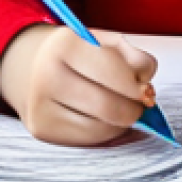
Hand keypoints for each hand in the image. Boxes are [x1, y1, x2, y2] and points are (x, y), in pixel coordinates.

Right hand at [0, 24, 157, 145]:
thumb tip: (146, 87)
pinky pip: (87, 138)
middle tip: (141, 105)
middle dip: (133, 109)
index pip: (111, 71)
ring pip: (99, 127)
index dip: (136, 86)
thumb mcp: (108, 43)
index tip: (147, 91)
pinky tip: (104, 118)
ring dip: (121, 123)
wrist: (35, 67)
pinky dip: (105, 131)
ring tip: (123, 109)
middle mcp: (47, 74)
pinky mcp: (40, 127)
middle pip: (106, 105)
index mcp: (66, 44)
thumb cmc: (81, 55)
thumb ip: (135, 58)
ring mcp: (40, 104)